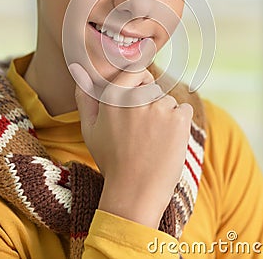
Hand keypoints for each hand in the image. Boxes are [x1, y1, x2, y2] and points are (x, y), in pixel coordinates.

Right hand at [69, 63, 192, 228]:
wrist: (135, 193)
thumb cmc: (111, 160)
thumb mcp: (89, 129)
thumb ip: (85, 96)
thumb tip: (78, 69)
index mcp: (114, 95)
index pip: (136, 70)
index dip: (141, 82)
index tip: (141, 97)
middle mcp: (136, 97)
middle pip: (153, 88)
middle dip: (151, 104)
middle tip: (143, 132)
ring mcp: (159, 107)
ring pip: (168, 101)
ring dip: (165, 116)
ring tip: (153, 141)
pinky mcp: (179, 119)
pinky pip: (184, 110)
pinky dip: (180, 124)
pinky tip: (167, 142)